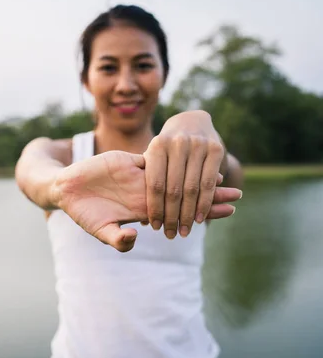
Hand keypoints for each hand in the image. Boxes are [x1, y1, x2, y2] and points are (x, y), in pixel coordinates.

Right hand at [52, 149, 240, 251]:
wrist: (68, 189)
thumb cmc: (84, 212)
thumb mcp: (100, 229)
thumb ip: (117, 238)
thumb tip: (135, 237)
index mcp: (144, 209)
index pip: (180, 210)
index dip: (204, 211)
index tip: (228, 212)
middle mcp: (147, 192)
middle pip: (185, 192)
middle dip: (211, 195)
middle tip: (238, 196)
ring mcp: (140, 175)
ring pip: (175, 172)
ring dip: (197, 173)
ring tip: (223, 174)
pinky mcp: (130, 160)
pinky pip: (155, 157)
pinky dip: (173, 157)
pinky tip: (192, 154)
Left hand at [143, 110, 237, 239]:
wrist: (192, 122)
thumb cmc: (166, 149)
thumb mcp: (153, 158)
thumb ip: (147, 182)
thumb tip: (142, 220)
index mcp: (157, 146)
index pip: (155, 184)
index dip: (155, 207)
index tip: (155, 227)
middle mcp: (178, 144)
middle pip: (174, 189)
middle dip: (172, 216)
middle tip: (170, 235)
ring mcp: (198, 145)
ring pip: (193, 189)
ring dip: (189, 214)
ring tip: (184, 231)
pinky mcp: (216, 150)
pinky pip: (209, 184)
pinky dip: (205, 204)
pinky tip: (199, 219)